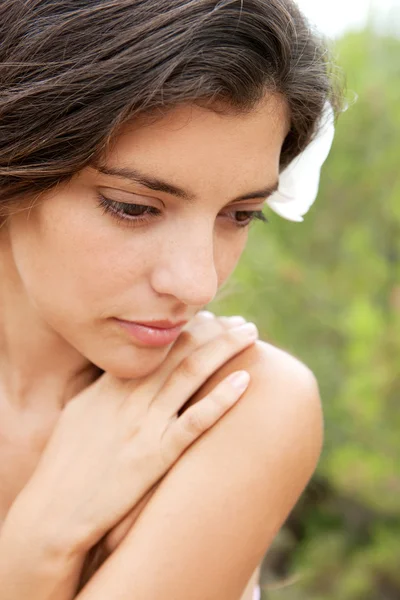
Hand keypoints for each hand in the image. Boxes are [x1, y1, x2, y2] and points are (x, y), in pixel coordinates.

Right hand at [12, 312, 257, 557]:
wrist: (55, 510)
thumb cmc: (64, 462)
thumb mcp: (79, 411)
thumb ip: (105, 387)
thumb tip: (124, 372)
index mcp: (111, 385)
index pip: (156, 345)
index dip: (188, 328)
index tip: (211, 320)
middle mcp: (130, 397)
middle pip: (179, 351)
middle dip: (214, 330)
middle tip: (240, 322)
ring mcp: (144, 425)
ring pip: (191, 373)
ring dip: (224, 349)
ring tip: (250, 333)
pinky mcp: (156, 455)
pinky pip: (195, 421)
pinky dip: (221, 398)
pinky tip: (245, 380)